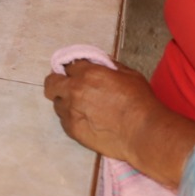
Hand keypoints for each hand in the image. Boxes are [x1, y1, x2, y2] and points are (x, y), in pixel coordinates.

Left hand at [42, 58, 161, 161]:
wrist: (142, 132)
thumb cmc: (140, 102)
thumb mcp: (128, 74)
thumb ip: (109, 66)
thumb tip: (100, 63)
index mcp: (88, 73)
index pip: (68, 66)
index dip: (73, 70)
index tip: (77, 74)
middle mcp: (74, 90)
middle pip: (52, 82)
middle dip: (58, 82)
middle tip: (69, 88)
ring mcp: (71, 111)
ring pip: (57, 102)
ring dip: (65, 102)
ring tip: (81, 108)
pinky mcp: (72, 129)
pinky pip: (63, 120)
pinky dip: (70, 118)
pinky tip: (85, 120)